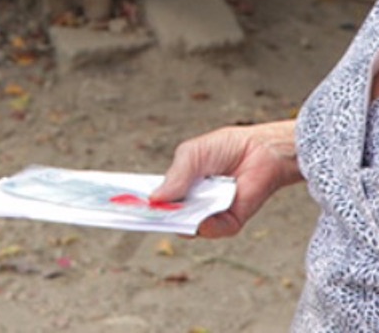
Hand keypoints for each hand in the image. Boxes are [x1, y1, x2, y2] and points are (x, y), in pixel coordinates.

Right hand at [150, 120, 302, 238]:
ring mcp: (208, 215)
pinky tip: (202, 214)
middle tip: (135, 215)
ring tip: (171, 210)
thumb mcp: (191, 155)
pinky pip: (210, 230)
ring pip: (185, 226)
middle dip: (151, 217)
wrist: (260, 151)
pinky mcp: (227, 223)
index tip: (118, 204)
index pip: (156, 200)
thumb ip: (174, 176)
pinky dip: (204, 224)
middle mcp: (191, 203)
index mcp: (179, 186)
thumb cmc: (224, 148)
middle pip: (166, 217)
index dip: (139, 203)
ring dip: (178, 218)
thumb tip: (153, 200)